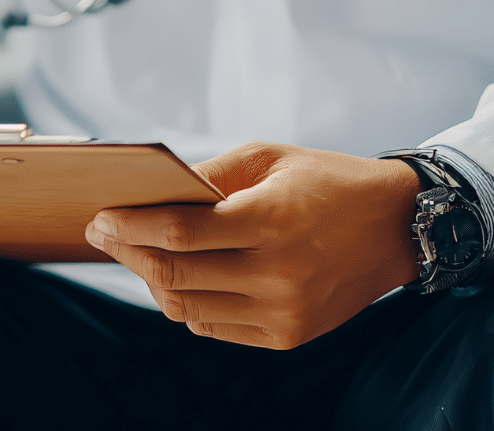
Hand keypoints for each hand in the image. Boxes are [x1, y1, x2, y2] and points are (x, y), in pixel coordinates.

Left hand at [85, 141, 421, 349]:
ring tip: (135, 252)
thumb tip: (147, 191)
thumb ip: (206, 174)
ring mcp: (283, 311)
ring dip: (151, 279)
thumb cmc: (323, 180)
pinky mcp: (288, 335)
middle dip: (127, 252)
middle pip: (175, 274)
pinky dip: (185, 304)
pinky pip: (212, 327)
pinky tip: (177, 276)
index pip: (180, 232)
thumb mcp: (266, 157)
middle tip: (101, 233)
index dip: (130, 227)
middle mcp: (278, 274)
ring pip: (186, 308)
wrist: (395, 226)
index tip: (98, 218)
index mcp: (271, 220)